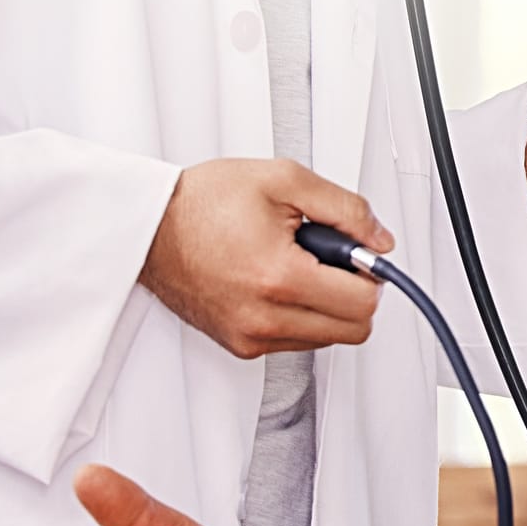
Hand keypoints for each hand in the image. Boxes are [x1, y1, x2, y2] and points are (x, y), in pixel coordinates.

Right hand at [141, 158, 392, 357]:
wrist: (147, 226)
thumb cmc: (201, 202)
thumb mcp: (284, 180)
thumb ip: (347, 209)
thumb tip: (380, 240)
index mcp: (279, 278)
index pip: (364, 304)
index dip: (369, 272)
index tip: (354, 252)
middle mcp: (264, 317)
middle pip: (354, 329)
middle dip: (353, 292)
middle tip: (329, 259)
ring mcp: (250, 337)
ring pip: (328, 339)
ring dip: (327, 305)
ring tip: (296, 265)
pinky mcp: (240, 345)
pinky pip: (297, 341)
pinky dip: (301, 315)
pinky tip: (279, 282)